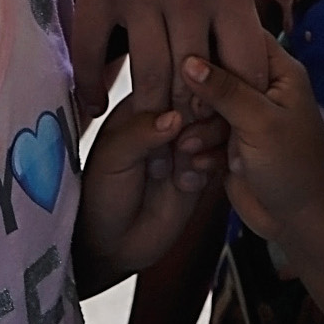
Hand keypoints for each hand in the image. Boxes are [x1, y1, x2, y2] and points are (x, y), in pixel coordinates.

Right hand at [66, 0, 267, 120]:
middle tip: (186, 144)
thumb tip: (234, 68)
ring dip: (148, 112)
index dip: (238, 105)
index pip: (244, 67)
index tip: (229, 125)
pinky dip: (91, 88)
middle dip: (193, 119)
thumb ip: (229, 9)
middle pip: (194, 82)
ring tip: (148, 130)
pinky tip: (94, 106)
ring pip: (147, 77)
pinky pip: (91, 54)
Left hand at [76, 97, 225, 287]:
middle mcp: (169, 117)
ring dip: (208, 140)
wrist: (113, 245)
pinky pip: (222, 154)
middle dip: (201, 116)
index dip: (184, 88)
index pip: (172, 78)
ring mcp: (189, 142)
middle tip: (185, 144)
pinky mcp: (203, 168)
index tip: (185, 109)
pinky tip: (191, 181)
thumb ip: (140, 134)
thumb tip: (175, 117)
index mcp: (142, 103)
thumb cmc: (102, 194)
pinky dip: (214, 163)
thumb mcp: (112, 159)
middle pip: (202, 96)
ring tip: (184, 166)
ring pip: (218, 123)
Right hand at [181, 38, 323, 244]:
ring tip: (192, 147)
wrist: (301, 222)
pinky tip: (197, 163)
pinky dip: (197, 147)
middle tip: (186, 111)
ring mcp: (242, 116)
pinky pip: (201, 134)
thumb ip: (225, 90)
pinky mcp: (227, 143)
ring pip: (204, 105)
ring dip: (195, 126)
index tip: (180, 45)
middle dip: (196, 92)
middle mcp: (258, 87)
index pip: (239, 33)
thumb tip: (187, 59)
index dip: (210, 36)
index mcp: (277, 70)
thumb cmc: (293, 166)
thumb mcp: (260, 123)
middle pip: (214, 70)